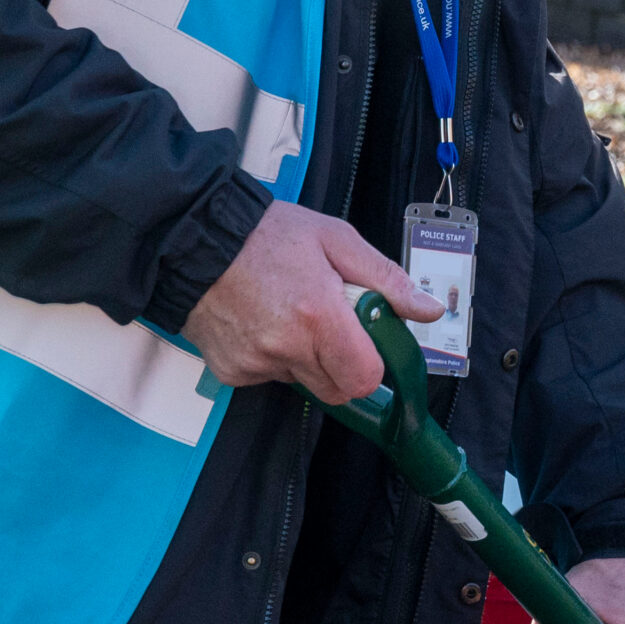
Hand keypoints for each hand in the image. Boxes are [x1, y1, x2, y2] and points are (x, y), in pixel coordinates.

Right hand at [180, 201, 442, 402]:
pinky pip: (268, 377)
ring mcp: (255, 363)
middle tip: (329, 325)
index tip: (366, 341)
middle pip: (337, 390)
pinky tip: (260, 321)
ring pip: (302, 383)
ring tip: (289, 314)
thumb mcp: (336, 240)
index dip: (373, 364)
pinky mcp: (231, 371)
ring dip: (306, 359)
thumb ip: (386, 279)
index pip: (365, 378)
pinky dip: (272, 358)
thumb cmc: (269, 234)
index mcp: (319, 316)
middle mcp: (286, 348)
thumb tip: (429, 311)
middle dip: (343, 365)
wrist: (195, 238)